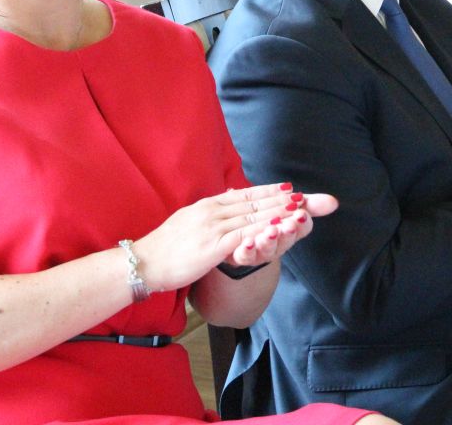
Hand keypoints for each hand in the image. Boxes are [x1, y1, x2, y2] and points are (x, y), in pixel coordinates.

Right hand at [133, 184, 337, 290]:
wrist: (143, 262)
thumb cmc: (166, 247)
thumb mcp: (190, 220)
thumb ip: (213, 211)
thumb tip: (231, 198)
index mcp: (209, 205)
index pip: (245, 195)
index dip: (269, 191)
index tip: (289, 188)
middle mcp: (213, 211)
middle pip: (255, 202)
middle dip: (283, 199)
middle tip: (308, 197)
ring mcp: (213, 227)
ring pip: (253, 217)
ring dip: (279, 212)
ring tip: (301, 209)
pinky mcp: (213, 246)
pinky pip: (244, 236)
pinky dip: (263, 230)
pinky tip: (277, 229)